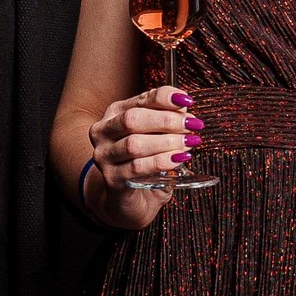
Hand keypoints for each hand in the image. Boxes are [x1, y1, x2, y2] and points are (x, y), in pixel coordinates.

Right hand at [84, 84, 199, 228]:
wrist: (131, 198)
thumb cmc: (145, 160)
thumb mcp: (155, 135)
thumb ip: (166, 118)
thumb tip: (184, 107)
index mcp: (114, 113)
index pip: (140, 100)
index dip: (165, 98)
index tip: (187, 101)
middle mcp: (103, 132)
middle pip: (133, 119)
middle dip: (166, 120)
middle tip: (191, 125)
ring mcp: (104, 156)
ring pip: (134, 144)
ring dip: (166, 141)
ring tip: (189, 143)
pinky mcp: (112, 179)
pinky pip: (137, 167)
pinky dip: (161, 161)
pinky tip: (179, 159)